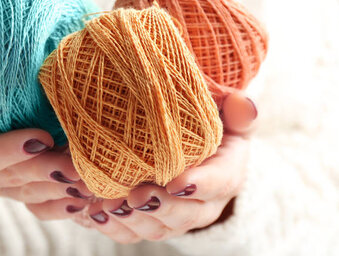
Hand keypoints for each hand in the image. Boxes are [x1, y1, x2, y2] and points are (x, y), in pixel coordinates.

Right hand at [0, 55, 93, 210]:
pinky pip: (39, 205)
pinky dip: (63, 205)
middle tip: (79, 163)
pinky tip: (86, 200)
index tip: (41, 136)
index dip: (8, 150)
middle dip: (48, 172)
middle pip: (14, 178)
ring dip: (62, 190)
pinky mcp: (16, 188)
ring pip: (32, 193)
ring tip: (91, 179)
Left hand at [68, 91, 257, 243]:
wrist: (192, 146)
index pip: (220, 182)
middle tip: (134, 196)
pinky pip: (134, 233)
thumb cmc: (208, 123)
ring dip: (132, 220)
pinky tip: (95, 212)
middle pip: (186, 214)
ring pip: (158, 228)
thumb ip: (236, 109)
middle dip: (159, 207)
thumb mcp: (226, 112)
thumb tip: (243, 105)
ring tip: (107, 204)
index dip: (199, 184)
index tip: (175, 181)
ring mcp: (177, 216)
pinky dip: (113, 225)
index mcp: (227, 173)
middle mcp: (205, 203)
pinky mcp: (152, 222)